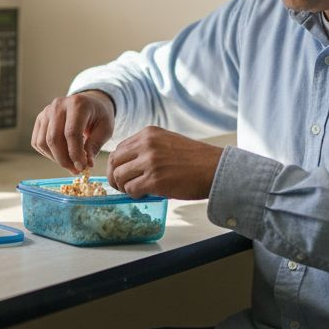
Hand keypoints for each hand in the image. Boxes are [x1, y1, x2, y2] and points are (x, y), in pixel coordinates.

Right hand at [31, 90, 114, 172]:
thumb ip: (95, 145)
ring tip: (70, 163)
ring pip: (43, 142)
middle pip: (54, 138)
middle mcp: (58, 105)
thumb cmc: (99, 116)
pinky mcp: (40, 119)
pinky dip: (47, 154)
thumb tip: (86, 164)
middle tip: (76, 170)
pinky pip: (37, 142)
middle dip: (64, 159)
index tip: (82, 167)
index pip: (71, 133)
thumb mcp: (105, 129)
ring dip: (55, 158)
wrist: (90, 103)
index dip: (75, 153)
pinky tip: (61, 155)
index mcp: (78, 104)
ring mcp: (46, 111)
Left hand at [107, 126, 221, 199]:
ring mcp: (150, 162)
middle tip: (121, 187)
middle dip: (115, 177)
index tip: (121, 174)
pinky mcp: (154, 180)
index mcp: (148, 133)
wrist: (215, 169)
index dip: (116, 164)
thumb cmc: (195, 159)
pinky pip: (131, 189)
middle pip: (114, 162)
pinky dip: (134, 195)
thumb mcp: (167, 142)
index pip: (119, 149)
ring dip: (125, 187)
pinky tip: (145, 194)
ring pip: (120, 177)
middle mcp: (146, 144)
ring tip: (137, 191)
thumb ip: (147, 148)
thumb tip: (128, 165)